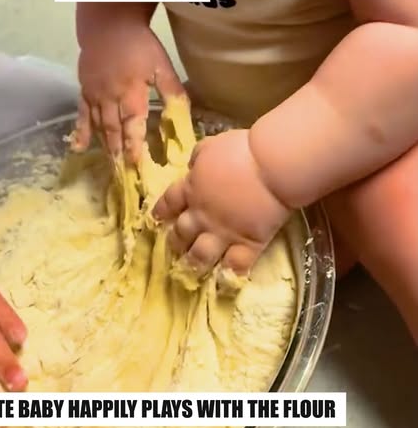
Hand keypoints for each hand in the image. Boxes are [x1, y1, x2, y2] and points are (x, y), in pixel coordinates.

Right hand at [74, 20, 185, 162]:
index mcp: (132, 92)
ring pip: (99, 126)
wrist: (109, 24)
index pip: (133, 125)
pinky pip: (81, 115)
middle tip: (123, 175)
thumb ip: (172, 91)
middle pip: (114, 130)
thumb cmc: (140, 45)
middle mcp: (110, 97)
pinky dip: (81, 132)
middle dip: (119, 153)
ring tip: (111, 166)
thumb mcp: (161, 65)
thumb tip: (185, 116)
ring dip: (105, 146)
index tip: (137, 166)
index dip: (135, 146)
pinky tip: (79, 147)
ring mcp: (95, 95)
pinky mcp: (84, 91)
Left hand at [153, 129, 290, 275]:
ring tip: (191, 271)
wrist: (270, 166)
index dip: (161, 212)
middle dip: (175, 242)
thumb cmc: (242, 150)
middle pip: (181, 233)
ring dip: (194, 264)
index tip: (156, 220)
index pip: (169, 203)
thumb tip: (193, 163)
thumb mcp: (212, 145)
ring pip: (201, 255)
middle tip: (174, 249)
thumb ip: (200, 156)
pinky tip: (226, 282)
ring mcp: (223, 232)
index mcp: (192, 188)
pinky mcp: (247, 243)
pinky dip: (230, 275)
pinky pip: (235, 265)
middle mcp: (202, 215)